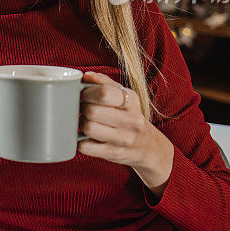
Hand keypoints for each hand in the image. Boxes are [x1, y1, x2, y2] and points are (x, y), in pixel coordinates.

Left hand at [78, 71, 173, 196]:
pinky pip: (86, 146)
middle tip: (85, 109)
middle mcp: (131, 121)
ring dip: (82, 124)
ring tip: (87, 122)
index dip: (87, 92)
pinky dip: (81, 141)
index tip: (83, 94)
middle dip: (83, 108)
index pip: (103, 93)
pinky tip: (87, 137)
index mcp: (131, 101)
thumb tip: (87, 76)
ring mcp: (123, 139)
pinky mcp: (113, 154)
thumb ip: (105, 83)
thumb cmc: (129, 116)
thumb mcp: (125, 96)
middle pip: (92, 111)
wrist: (148, 146)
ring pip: (88, 128)